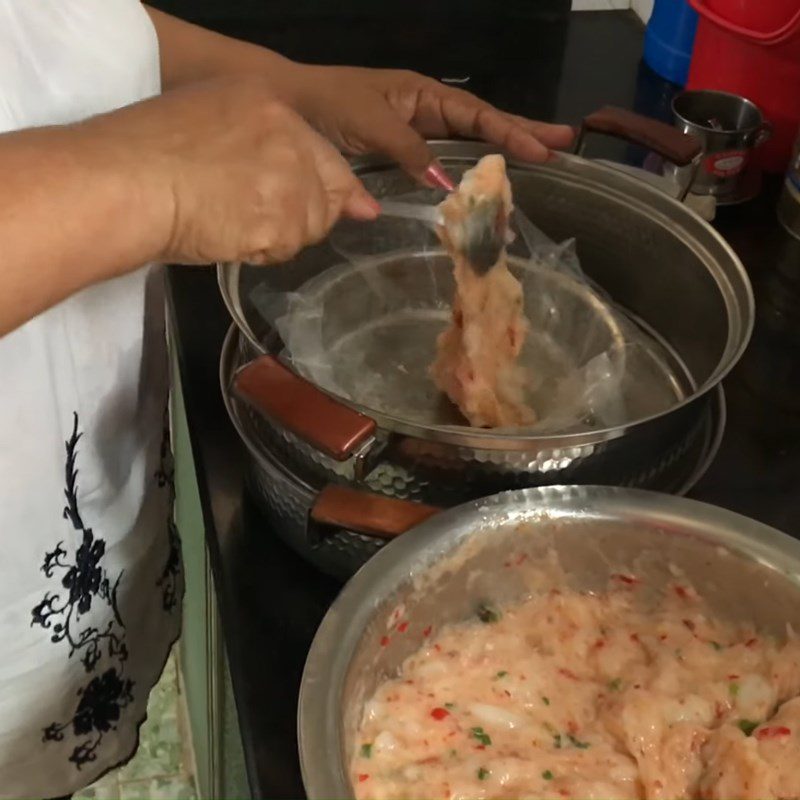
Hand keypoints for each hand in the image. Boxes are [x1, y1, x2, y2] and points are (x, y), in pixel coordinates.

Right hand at [84, 75, 378, 264]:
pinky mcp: (279, 224)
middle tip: (255, 219)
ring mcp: (289, 181)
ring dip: (279, 237)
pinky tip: (228, 238)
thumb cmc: (146, 150)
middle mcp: (290, 138)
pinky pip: (285, 250)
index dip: (332, 187)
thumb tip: (350, 199)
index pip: (325, 155)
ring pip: (309, 227)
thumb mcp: (207, 119)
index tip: (350, 207)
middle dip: (302, 216)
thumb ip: (270, 144)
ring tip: (231, 224)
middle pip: (327, 195)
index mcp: (269, 103)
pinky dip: (261, 253)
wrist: (124, 182)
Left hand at [285, 66, 575, 186]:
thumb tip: (444, 184)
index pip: (476, 115)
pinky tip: (479, 187)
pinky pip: (440, 163)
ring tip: (539, 162)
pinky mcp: (399, 154)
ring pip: (465, 145)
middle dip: (520, 134)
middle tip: (562, 146)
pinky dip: (462, 175)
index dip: (510, 132)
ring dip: (498, 155)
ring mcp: (414, 133)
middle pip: (481, 125)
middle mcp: (425, 112)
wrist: (285, 105)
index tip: (543, 149)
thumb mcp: (371, 122)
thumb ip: (408, 150)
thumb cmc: (327, 104)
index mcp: (422, 94)